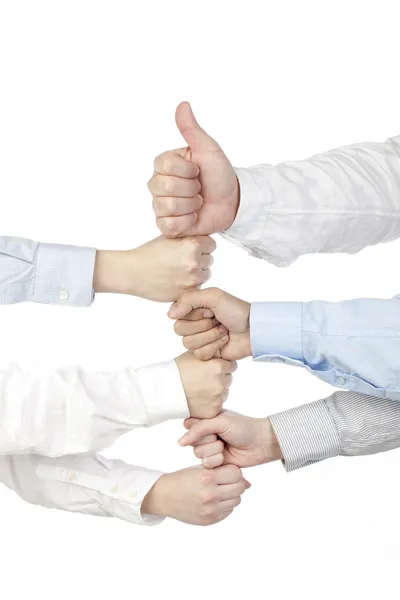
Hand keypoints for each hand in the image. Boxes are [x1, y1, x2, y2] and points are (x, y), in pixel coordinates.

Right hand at [93, 235, 214, 301]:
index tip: (194, 249)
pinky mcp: (187, 292)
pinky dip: (189, 285)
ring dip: (197, 274)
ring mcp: (192, 279)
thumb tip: (203, 239)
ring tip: (179, 271)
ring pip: (205, 275)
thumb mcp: (170, 237)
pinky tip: (176, 281)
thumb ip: (188, 238)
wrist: (133, 272)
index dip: (203, 246)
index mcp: (192, 245)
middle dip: (200, 260)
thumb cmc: (148, 254)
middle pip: (209, 260)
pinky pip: (197, 288)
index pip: (211, 245)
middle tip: (182, 261)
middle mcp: (195, 262)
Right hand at [141, 465, 249, 525]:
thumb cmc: (183, 478)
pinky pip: (228, 511)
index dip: (234, 471)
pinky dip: (224, 505)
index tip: (228, 471)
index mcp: (206, 477)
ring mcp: (210, 509)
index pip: (236, 473)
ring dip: (231, 494)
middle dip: (236, 483)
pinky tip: (214, 500)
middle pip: (239, 487)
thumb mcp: (200, 469)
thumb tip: (248, 484)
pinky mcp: (209, 520)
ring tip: (220, 490)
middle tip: (227, 481)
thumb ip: (223, 472)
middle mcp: (209, 494)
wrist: (164, 496)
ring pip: (236, 500)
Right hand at [148, 101, 239, 237]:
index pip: (166, 166)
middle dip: (191, 189)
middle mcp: (158, 184)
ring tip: (198, 203)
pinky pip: (169, 225)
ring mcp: (160, 206)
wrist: (231, 201)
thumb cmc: (219, 174)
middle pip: (165, 187)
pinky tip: (194, 217)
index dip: (188, 170)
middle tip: (200, 188)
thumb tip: (182, 104)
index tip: (198, 170)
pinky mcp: (166, 225)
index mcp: (164, 164)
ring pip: (168, 207)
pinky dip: (187, 222)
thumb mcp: (208, 149)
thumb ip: (192, 129)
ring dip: (191, 206)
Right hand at [169, 287, 250, 359]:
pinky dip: (215, 347)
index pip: (176, 315)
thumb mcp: (213, 296)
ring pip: (188, 344)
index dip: (194, 315)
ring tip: (224, 331)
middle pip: (180, 330)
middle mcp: (194, 323)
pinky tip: (225, 341)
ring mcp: (200, 339)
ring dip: (210, 336)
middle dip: (202, 326)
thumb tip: (169, 314)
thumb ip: (188, 299)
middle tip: (218, 321)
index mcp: (193, 308)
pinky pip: (199, 354)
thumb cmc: (236, 310)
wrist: (254, 329)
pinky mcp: (207, 353)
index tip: (210, 311)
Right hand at [175, 352, 236, 418]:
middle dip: (220, 379)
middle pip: (228, 379)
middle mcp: (221, 383)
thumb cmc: (179, 369)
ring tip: (200, 389)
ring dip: (216, 391)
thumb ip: (212, 352)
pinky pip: (217, 405)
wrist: (165, 389)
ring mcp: (218, 398)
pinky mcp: (213, 411)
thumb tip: (223, 346)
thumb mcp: (195, 354)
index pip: (231, 366)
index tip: (211, 369)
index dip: (222, 366)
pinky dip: (210, 403)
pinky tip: (199, 399)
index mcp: (219, 367)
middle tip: (203, 379)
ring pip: (224, 393)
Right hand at [179, 411, 282, 468]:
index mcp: (205, 420)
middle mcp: (205, 434)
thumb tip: (180, 443)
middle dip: (209, 441)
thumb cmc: (243, 427)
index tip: (212, 427)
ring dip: (213, 452)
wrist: (260, 443)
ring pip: (198, 454)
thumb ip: (199, 429)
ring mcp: (210, 448)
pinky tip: (226, 458)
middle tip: (222, 438)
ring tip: (225, 447)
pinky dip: (216, 462)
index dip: (199, 428)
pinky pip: (206, 464)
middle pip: (193, 442)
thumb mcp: (220, 422)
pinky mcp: (216, 462)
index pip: (189, 425)